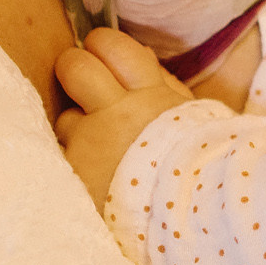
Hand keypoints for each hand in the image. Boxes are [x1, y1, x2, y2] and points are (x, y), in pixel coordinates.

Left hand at [53, 27, 194, 206]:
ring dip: (77, 128)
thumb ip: (166, 84)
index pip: (112, 46)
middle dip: (74, 68)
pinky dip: (78, 165)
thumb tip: (141, 56)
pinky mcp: (75, 177)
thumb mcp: (194, 117)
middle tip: (83, 83)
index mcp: (151, 94)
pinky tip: (97, 176)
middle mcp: (115, 114)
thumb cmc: (201, 165)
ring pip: (65, 118)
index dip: (102, 47)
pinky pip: (64, 160)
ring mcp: (90, 145)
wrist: (197, 218)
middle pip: (74, 67)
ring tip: (99, 147)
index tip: (104, 58)